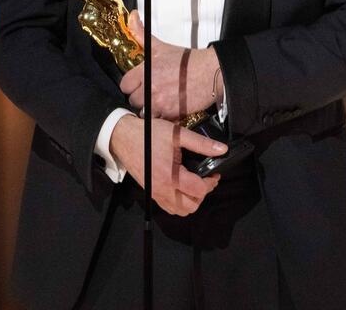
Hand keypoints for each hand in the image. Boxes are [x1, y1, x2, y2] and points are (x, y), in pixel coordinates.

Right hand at [109, 114, 224, 214]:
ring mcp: (154, 193)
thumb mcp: (177, 134)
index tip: (214, 173)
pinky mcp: (150, 193)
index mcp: (170, 176)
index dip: (211, 183)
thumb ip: (202, 144)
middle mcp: (162, 189)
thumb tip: (223, 150)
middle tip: (205, 179)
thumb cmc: (149, 134)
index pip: (198, 190)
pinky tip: (182, 186)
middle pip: (191, 206)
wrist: (123, 137)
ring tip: (194, 183)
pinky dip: (179, 202)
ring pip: (179, 210)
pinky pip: (168, 207)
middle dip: (202, 194)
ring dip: (191, 200)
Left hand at [119, 11, 218, 119]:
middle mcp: (150, 86)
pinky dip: (162, 117)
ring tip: (161, 102)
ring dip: (150, 109)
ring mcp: (160, 101)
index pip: (125, 85)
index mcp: (145, 69)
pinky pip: (158, 120)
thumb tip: (132, 16)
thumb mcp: (160, 46)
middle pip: (133, 100)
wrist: (211, 72)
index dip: (133, 85)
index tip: (142, 84)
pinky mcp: (171, 112)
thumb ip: (141, 33)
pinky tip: (170, 108)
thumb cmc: (187, 60)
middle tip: (154, 93)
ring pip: (143, 112)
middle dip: (142, 98)